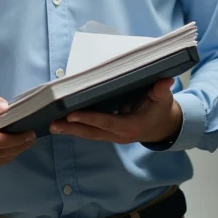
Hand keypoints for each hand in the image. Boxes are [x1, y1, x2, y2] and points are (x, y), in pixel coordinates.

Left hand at [49, 79, 181, 144]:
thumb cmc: (162, 110)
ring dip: (70, 131)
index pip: (107, 122)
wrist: (164, 127)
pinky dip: (76, 129)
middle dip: (72, 129)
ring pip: (88, 134)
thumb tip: (166, 81)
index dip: (89, 119)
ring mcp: (112, 136)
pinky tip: (61, 124)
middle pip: (92, 132)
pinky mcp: (108, 133)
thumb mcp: (163, 100)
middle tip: (52, 124)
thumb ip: (161, 91)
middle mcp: (119, 135)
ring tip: (51, 125)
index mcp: (131, 127)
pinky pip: (90, 132)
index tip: (72, 115)